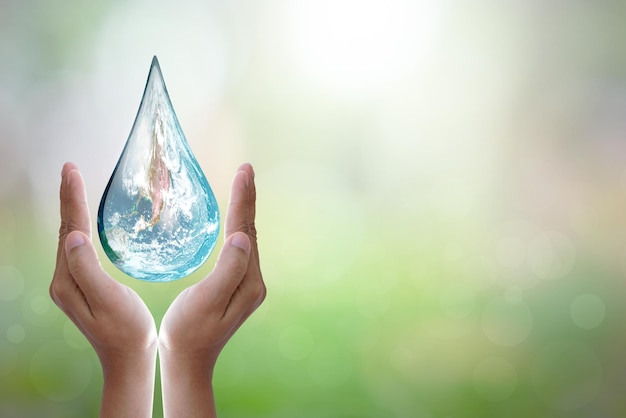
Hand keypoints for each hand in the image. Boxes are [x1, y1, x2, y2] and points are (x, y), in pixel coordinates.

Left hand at [50, 163, 156, 417]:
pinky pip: (79, 248)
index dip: (72, 199)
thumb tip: (73, 236)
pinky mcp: (83, 286)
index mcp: (68, 280)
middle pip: (66, 230)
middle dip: (68, 197)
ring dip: (73, 209)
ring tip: (75, 186)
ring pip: (70, 237)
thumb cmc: (127, 330)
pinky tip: (87, 223)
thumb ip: (88, 269)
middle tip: (70, 169)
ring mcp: (72, 284)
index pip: (70, 230)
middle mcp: (64, 280)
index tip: (72, 170)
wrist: (129, 359)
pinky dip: (81, 227)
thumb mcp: (108, 300)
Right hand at [159, 163, 265, 417]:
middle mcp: (253, 281)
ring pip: (247, 238)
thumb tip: (243, 237)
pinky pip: (240, 249)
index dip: (243, 200)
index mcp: (247, 281)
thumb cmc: (188, 332)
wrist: (188, 361)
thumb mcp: (206, 301)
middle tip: (246, 169)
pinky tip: (233, 220)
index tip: (244, 171)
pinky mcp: (237, 286)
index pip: (245, 231)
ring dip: (245, 210)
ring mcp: (247, 284)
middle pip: (250, 231)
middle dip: (248, 198)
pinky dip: (237, 226)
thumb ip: (227, 270)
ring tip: (243, 184)